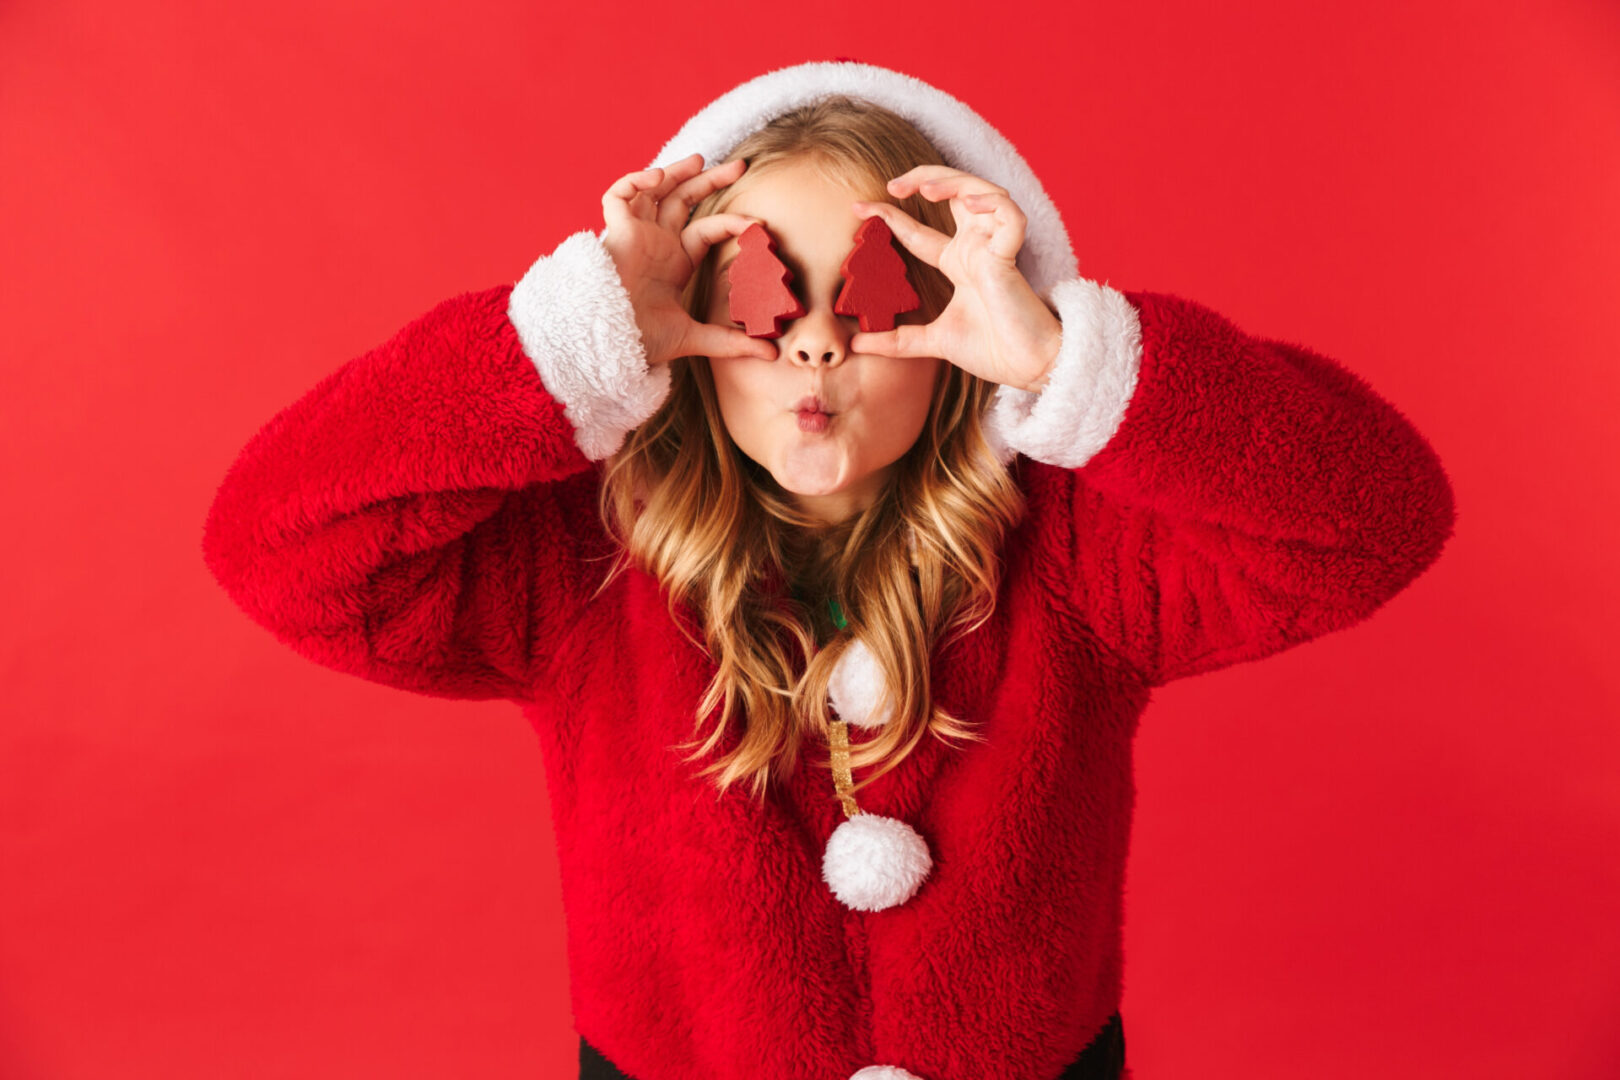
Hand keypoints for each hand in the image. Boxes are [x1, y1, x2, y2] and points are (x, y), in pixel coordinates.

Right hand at [600, 153, 775, 366]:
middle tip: (740, 166)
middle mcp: (656, 243)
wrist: (611, 345)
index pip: (706, 229)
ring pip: (654, 190)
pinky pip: (617, 196)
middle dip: (710, 180)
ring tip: (700, 160)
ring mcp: (635, 235)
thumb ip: (731, 343)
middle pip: (684, 200)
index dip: (731, 223)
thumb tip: (772, 355)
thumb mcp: (695, 338)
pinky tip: (655, 177)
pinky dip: (633, 181)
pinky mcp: (615, 233)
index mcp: (675, 261)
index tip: (757, 226)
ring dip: (675, 172)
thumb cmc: (645, 341)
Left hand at [849, 166, 1062, 390]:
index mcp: (959, 263)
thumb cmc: (993, 351)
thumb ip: (896, 341)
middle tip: (891, 186)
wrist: (1028, 369)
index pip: (918, 230)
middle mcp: (976, 248)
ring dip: (953, 182)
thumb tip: (856, 344)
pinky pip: (1010, 216)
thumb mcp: (932, 342)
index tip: (858, 209)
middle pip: (953, 193)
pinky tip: (970, 204)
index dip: (890, 216)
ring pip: (980, 192)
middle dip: (923, 178)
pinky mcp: (1011, 257)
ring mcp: (994, 249)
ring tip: (924, 189)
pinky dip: (993, 203)